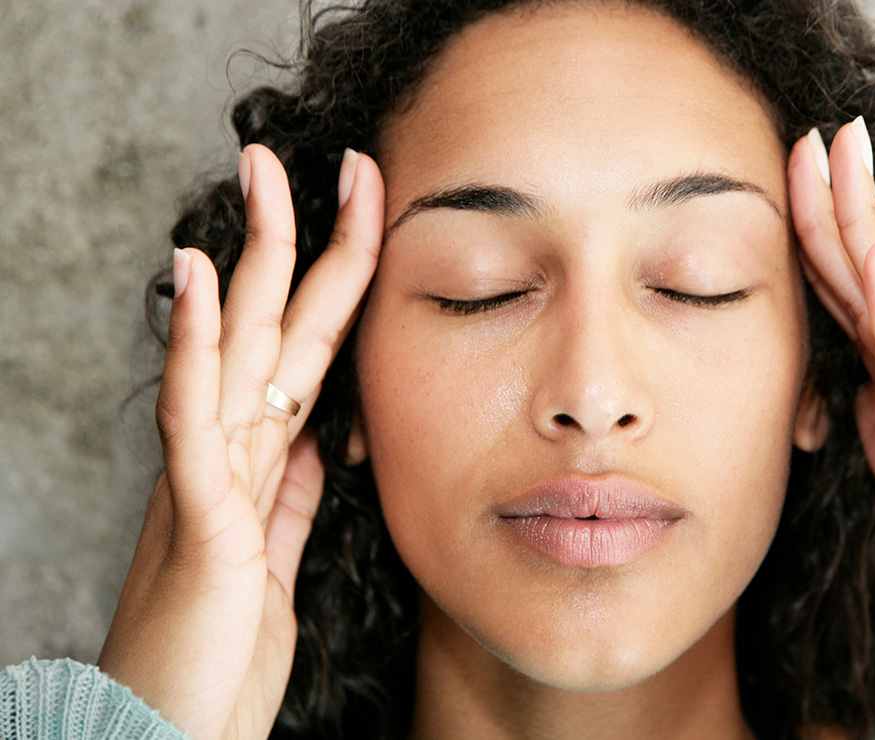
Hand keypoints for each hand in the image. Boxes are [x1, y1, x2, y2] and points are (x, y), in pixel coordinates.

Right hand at [98, 144, 384, 738]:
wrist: (177, 727)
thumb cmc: (222, 646)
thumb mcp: (277, 552)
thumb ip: (295, 489)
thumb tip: (330, 435)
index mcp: (260, 459)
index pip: (308, 349)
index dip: (341, 280)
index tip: (371, 215)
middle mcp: (232, 451)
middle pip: (273, 324)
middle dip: (302, 238)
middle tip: (326, 160)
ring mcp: (209, 474)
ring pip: (234, 345)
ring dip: (252, 258)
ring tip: (265, 179)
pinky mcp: (197, 513)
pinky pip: (192, 415)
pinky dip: (190, 344)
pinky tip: (193, 279)